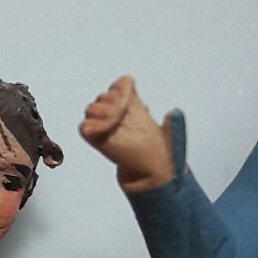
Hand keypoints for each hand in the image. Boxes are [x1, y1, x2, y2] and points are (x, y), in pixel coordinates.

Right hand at [78, 76, 174, 191]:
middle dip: (113, 104)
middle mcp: (117, 113)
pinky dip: (94, 127)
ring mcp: (104, 126)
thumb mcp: (170, 134)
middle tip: (125, 118)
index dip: (122, 89)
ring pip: (92, 108)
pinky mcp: (95, 139)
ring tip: (116, 126)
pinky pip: (84, 127)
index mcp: (133, 105)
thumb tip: (174, 111)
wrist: (150, 174)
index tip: (129, 101)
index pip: (121, 84)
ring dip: (104, 115)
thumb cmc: (159, 155)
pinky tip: (107, 131)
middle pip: (104, 95)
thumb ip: (173, 123)